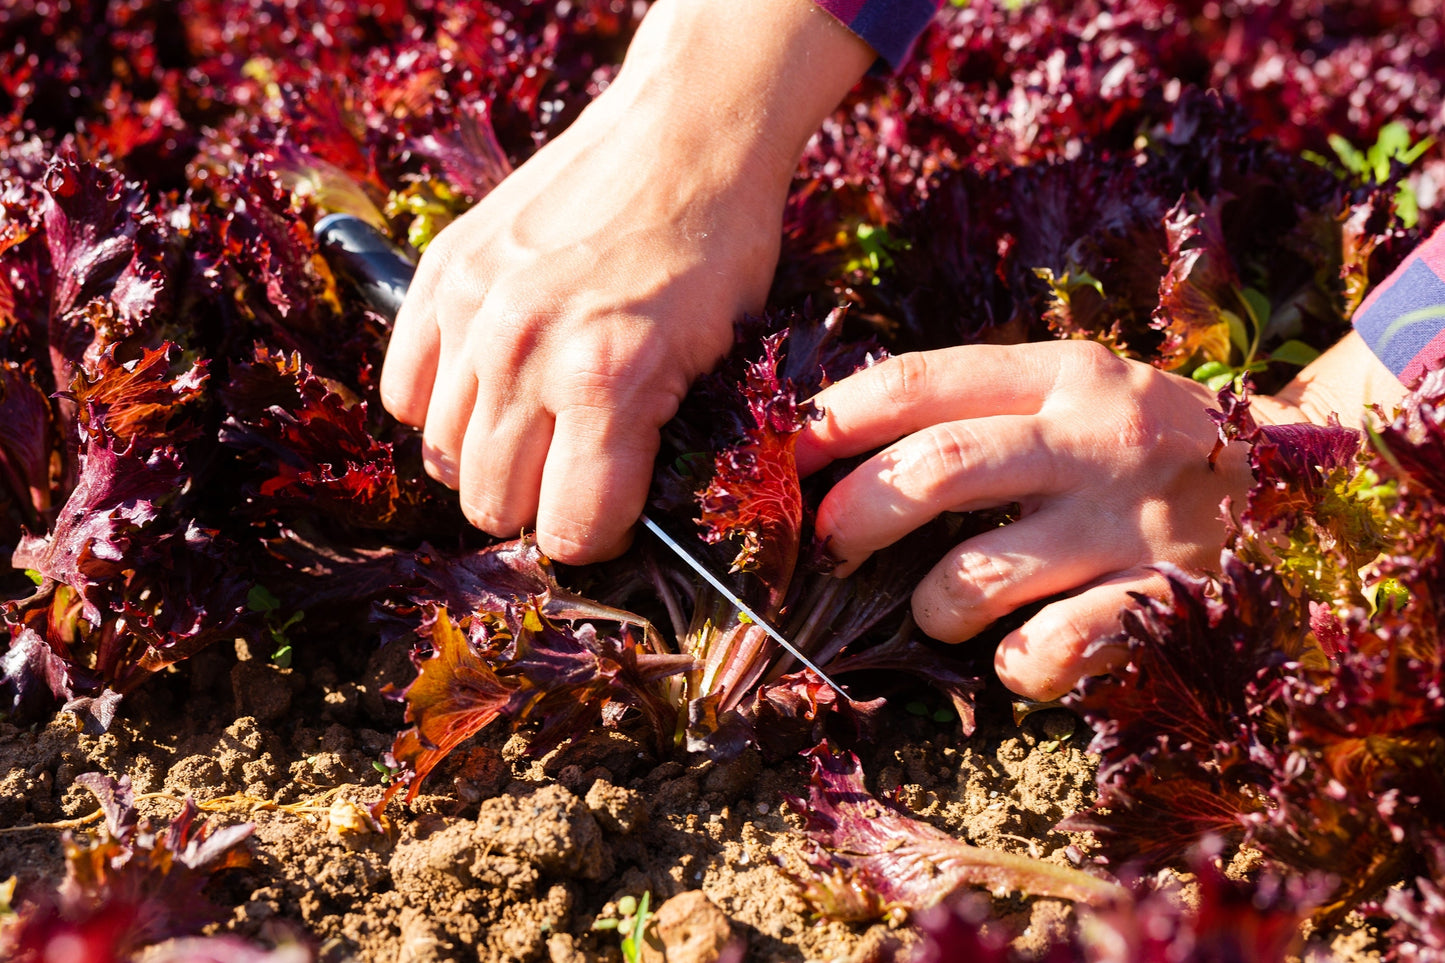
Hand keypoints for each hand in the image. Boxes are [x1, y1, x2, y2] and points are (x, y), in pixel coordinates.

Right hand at [379, 0, 873, 563]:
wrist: (683, 135)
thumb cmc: (719, 251)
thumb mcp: (720, 362)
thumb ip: (654, 447)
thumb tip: (612, 512)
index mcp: (607, 383)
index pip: (570, 531)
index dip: (599, 535)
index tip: (616, 513)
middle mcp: (525, 353)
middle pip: (493, 506)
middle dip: (540, 506)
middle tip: (576, 472)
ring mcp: (474, 313)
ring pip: (445, 458)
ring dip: (492, 459)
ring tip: (536, 426)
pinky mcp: (442, 276)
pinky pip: (405, 392)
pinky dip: (441, 408)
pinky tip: (488, 389)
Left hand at [794, 335, 1403, 700]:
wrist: (1298, 482)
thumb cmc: (1141, 443)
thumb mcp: (1071, 394)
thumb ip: (977, 409)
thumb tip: (834, 446)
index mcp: (1060, 374)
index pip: (918, 381)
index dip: (832, 423)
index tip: (782, 460)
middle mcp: (1098, 436)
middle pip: (936, 470)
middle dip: (855, 517)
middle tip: (831, 546)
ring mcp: (1135, 520)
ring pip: (977, 576)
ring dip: (930, 606)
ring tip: (938, 608)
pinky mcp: (1169, 601)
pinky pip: (1052, 653)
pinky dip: (1012, 665)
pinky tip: (1018, 654)